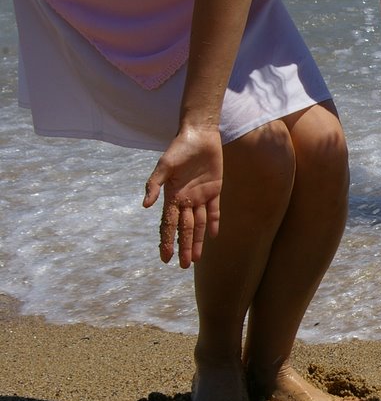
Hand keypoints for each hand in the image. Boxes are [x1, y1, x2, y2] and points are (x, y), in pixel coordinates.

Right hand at [142, 127, 222, 267]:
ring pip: (199, 224)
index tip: (166, 258)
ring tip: (195, 258)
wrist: (200, 134)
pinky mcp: (214, 190)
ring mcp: (200, 196)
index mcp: (172, 196)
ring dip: (198, 240)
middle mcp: (185, 199)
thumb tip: (145, 206)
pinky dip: (213, 223)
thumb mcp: (164, 165)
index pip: (168, 224)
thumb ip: (154, 185)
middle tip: (184, 266)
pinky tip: (213, 236)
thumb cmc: (179, 148)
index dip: (167, 241)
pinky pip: (214, 211)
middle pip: (185, 229)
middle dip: (184, 247)